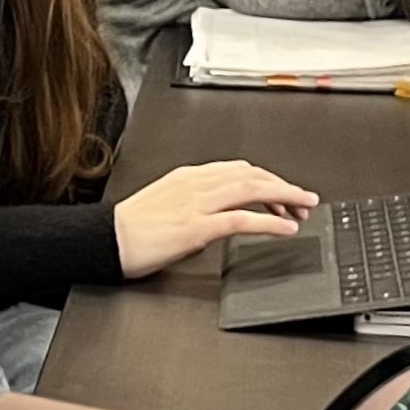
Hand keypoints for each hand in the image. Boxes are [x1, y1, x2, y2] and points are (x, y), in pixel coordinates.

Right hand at [114, 161, 318, 278]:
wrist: (105, 240)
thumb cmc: (130, 228)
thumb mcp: (166, 204)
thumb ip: (195, 204)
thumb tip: (220, 218)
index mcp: (189, 176)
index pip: (239, 169)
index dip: (268, 178)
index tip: (284, 191)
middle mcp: (196, 183)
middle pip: (251, 175)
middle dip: (283, 185)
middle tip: (304, 199)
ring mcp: (197, 203)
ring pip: (251, 189)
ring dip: (284, 196)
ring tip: (304, 208)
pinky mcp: (197, 227)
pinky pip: (241, 219)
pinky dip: (270, 222)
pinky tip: (286, 228)